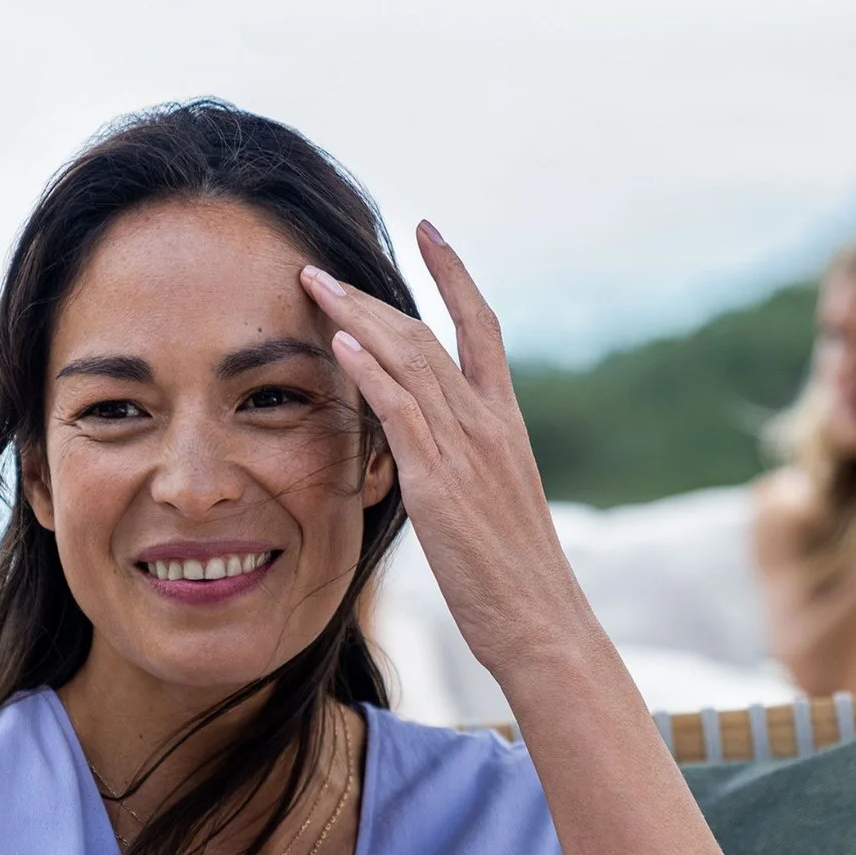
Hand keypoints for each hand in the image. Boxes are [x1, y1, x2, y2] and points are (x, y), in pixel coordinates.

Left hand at [300, 225, 593, 679]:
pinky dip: (369, 372)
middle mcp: (489, 425)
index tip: (429, 230)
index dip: (454, 275)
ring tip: (314, 285)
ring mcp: (467, 451)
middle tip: (322, 266)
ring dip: (356, 318)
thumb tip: (431, 460)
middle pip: (427, 335)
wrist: (542, 623)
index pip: (481, 328)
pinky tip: (339, 342)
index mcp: (506, 426)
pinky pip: (402, 412)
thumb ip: (464, 471)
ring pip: (410, 361)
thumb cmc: (514, 581)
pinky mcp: (441, 485)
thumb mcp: (492, 509)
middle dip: (373, 295)